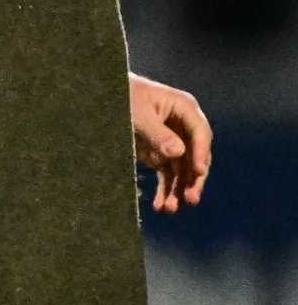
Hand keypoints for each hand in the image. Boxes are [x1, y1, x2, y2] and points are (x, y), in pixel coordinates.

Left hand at [131, 73, 210, 212]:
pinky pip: (168, 175)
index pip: (199, 134)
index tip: (198, 171)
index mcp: (184, 109)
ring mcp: (174, 142)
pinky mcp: (160, 155)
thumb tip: (177, 153)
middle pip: (195, 156)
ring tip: (170, 209)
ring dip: (178, 190)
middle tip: (190, 199)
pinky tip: (161, 206)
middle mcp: (184, 127)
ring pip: (182, 170)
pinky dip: (165, 190)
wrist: (104, 95)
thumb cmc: (123, 96)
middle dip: (192, 179)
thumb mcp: (136, 113)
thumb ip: (156, 132)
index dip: (200, 153)